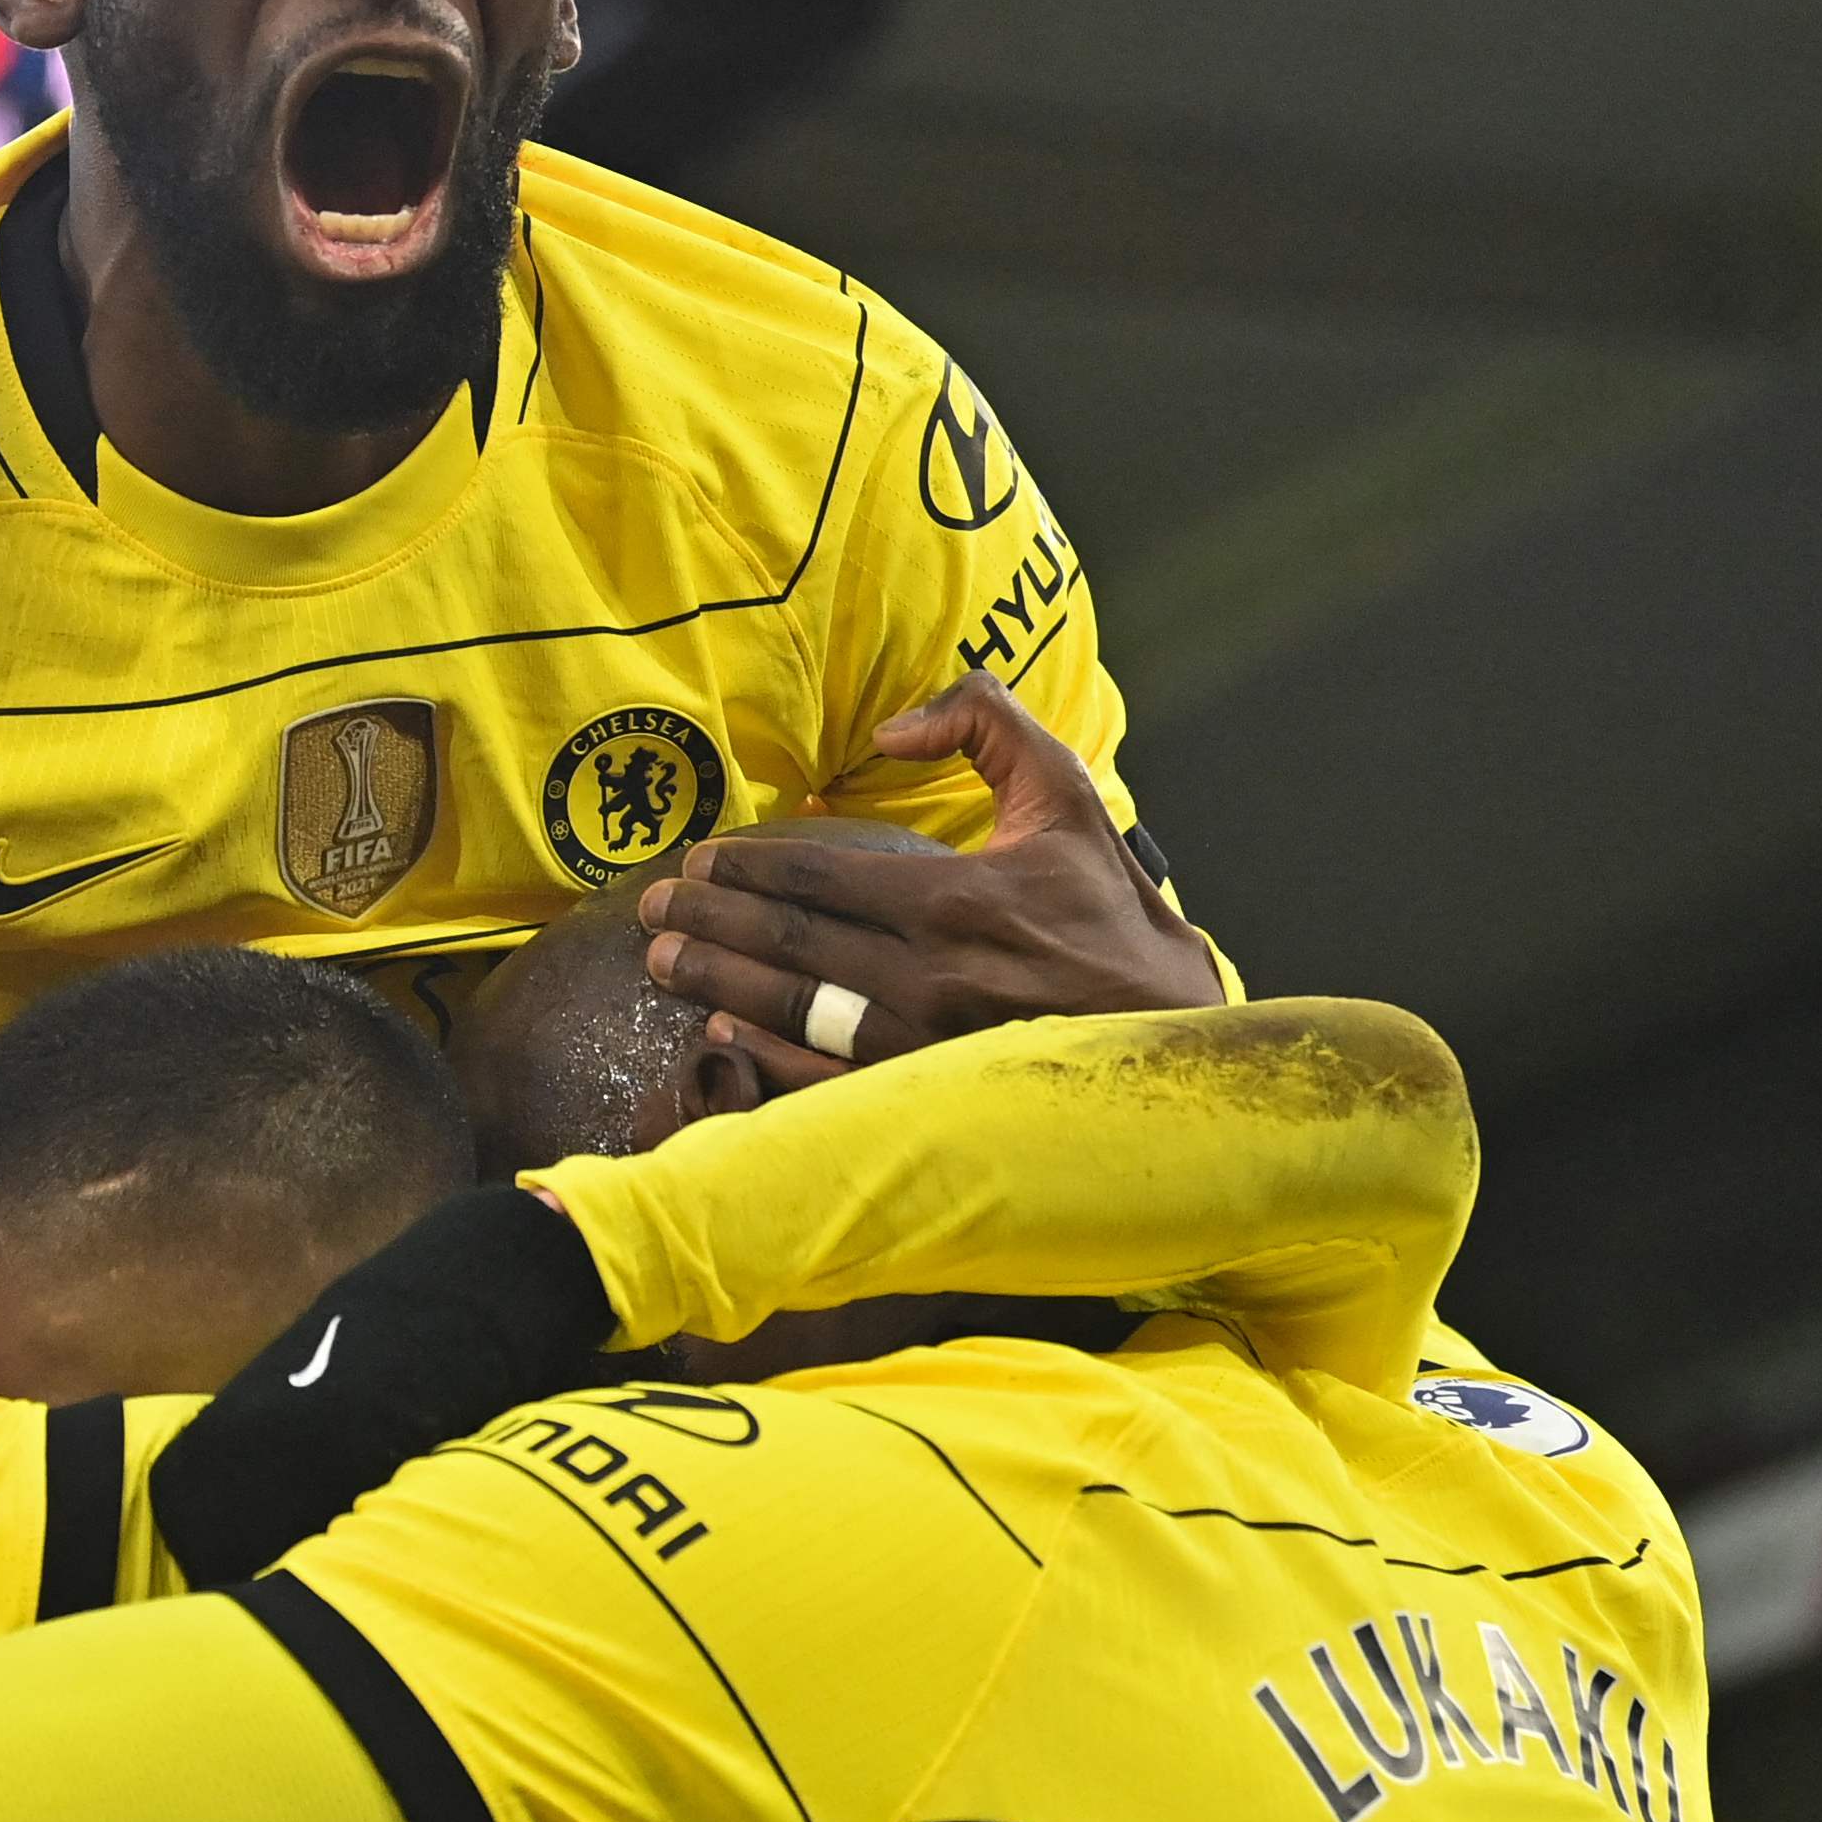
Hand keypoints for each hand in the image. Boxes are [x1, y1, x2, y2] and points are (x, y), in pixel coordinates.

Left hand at [638, 670, 1220, 1091]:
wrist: (1171, 1028)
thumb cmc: (1110, 908)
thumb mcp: (1064, 792)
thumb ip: (983, 724)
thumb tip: (891, 727)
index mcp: (956, 901)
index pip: (820, 879)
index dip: (746, 869)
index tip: (698, 860)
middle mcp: (930, 977)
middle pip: (788, 945)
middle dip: (706, 925)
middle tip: (650, 912)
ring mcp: (923, 1047)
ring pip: (793, 1011)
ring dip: (717, 985)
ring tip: (662, 964)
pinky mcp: (928, 1097)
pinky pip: (825, 1079)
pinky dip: (765, 1058)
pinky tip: (722, 1034)